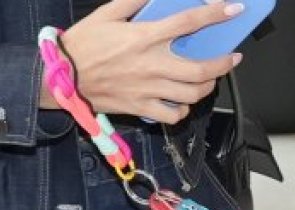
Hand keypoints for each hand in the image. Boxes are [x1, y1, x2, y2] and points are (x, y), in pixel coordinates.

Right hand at [51, 0, 243, 123]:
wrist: (62, 77)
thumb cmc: (82, 45)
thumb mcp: (107, 13)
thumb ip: (135, 0)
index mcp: (144, 36)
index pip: (189, 22)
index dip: (216, 13)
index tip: (233, 10)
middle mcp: (151, 64)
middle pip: (200, 68)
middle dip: (223, 64)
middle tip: (230, 58)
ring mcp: (147, 89)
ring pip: (191, 94)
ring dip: (207, 87)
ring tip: (208, 79)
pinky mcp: (140, 107)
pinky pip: (172, 114)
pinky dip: (183, 109)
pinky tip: (183, 101)